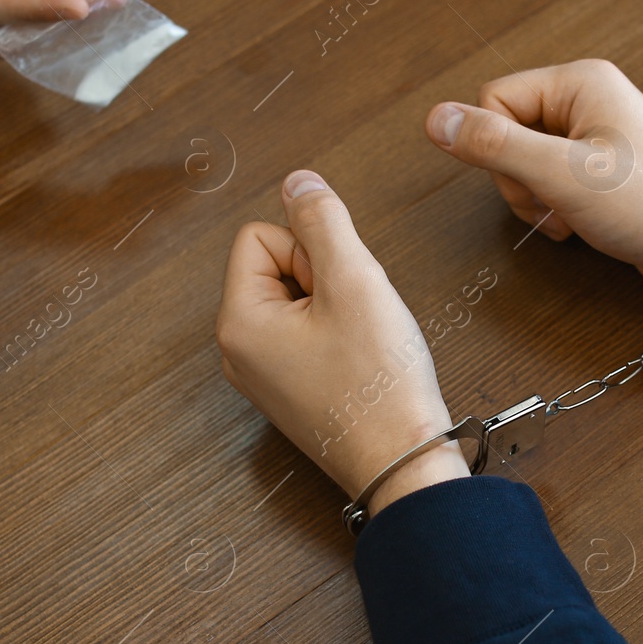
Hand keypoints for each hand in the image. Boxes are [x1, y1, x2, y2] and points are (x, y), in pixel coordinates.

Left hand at [217, 171, 469, 518]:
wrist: (405, 462)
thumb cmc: (379, 386)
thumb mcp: (355, 281)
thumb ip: (322, 220)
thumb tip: (297, 181)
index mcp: (237, 322)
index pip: (260, 235)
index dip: (310, 250)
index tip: (339, 293)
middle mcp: (237, 351)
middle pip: (276, 265)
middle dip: (322, 277)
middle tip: (353, 319)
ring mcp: (262, 374)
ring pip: (297, 298)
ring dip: (334, 304)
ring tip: (359, 342)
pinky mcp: (289, 390)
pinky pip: (307, 332)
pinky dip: (337, 334)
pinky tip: (360, 361)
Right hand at [425, 60, 642, 335]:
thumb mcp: (562, 175)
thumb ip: (493, 145)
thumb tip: (435, 119)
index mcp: (580, 83)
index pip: (493, 100)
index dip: (498, 149)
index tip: (535, 179)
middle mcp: (588, 101)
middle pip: (506, 133)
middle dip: (519, 180)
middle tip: (557, 203)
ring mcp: (596, 137)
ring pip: (525, 164)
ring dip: (536, 200)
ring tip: (572, 218)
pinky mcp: (603, 171)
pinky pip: (550, 183)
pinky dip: (555, 210)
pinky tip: (582, 225)